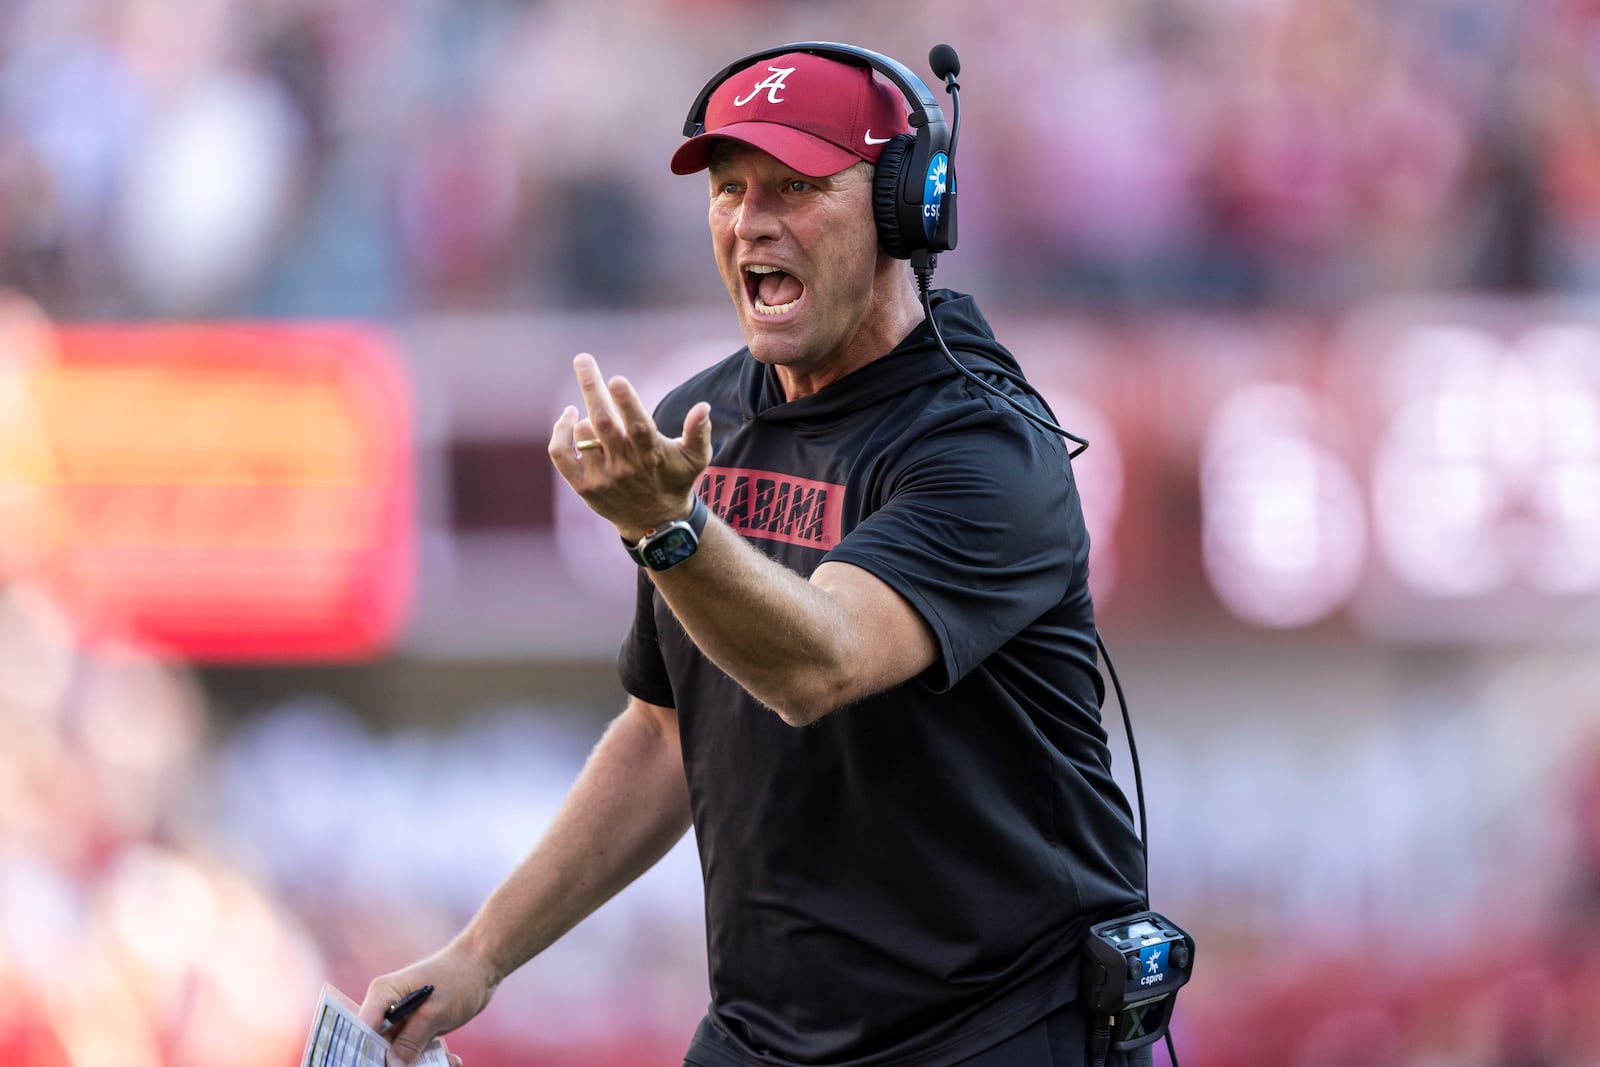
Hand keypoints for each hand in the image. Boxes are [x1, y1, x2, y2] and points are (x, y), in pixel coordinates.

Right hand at [356, 946, 497, 1066]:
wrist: (482, 967)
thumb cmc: (457, 978)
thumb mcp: (434, 1012)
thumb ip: (411, 1040)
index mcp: (382, 994)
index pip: (362, 1028)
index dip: (363, 1051)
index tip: (376, 1066)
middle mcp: (388, 1007)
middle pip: (379, 1045)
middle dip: (395, 1062)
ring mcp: (403, 1019)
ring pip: (400, 1053)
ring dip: (419, 1063)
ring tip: (444, 1063)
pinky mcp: (417, 1028)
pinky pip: (417, 1050)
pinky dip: (432, 1058)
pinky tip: (452, 1061)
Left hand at [548, 352, 712, 542]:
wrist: (656, 522)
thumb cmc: (675, 480)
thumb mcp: (696, 458)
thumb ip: (698, 432)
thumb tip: (703, 406)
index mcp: (651, 454)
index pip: (638, 425)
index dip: (627, 402)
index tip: (617, 379)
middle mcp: (625, 465)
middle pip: (602, 422)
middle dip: (592, 387)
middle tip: (583, 359)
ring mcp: (602, 477)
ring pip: (584, 436)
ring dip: (584, 416)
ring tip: (594, 408)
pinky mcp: (584, 486)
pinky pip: (562, 456)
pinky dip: (560, 433)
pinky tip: (567, 416)